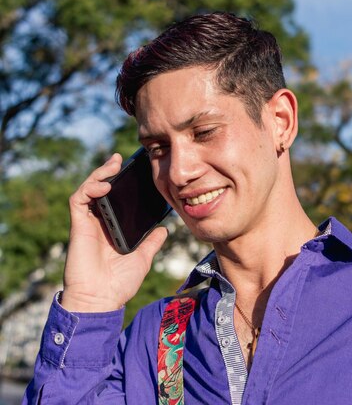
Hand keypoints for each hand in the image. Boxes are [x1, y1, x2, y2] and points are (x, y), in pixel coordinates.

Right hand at [61, 154, 167, 312]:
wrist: (101, 300)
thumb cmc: (119, 283)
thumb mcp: (143, 258)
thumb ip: (151, 242)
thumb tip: (164, 229)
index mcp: (114, 228)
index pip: (117, 200)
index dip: (124, 184)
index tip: (139, 171)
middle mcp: (99, 223)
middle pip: (102, 190)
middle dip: (111, 172)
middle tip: (124, 159)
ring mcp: (88, 223)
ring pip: (89, 189)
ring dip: (100, 174)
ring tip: (114, 164)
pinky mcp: (78, 226)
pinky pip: (79, 200)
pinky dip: (89, 188)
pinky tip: (103, 185)